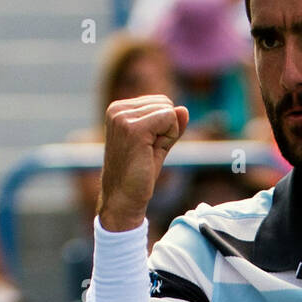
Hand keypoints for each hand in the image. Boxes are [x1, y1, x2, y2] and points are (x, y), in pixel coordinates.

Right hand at [98, 95, 188, 230]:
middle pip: (165, 103)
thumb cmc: (139, 175)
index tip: (147, 148)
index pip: (160, 102)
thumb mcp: (157, 144)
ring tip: (147, 154)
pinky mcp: (133, 128)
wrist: (124, 199)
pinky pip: (169, 118)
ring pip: (168, 110)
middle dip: (166, 129)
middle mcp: (117, 109)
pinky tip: (151, 154)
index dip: (164, 128)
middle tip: (148, 153)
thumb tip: (184, 109)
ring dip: (166, 136)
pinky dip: (168, 138)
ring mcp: (123, 117)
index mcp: (119, 109)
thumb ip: (170, 126)